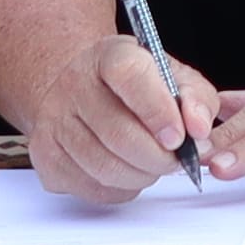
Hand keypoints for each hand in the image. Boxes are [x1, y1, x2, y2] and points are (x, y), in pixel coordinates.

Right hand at [26, 35, 234, 204]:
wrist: (87, 91)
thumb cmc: (136, 86)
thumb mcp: (174, 77)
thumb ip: (195, 98)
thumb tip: (199, 128)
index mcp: (109, 55)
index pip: (129, 76)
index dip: (158, 111)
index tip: (179, 137)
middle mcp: (74, 84)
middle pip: (118, 133)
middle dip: (158, 158)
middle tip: (176, 161)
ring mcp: (54, 121)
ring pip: (105, 167)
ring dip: (142, 176)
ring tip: (154, 165)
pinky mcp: (45, 156)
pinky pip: (91, 187)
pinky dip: (120, 189)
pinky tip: (129, 171)